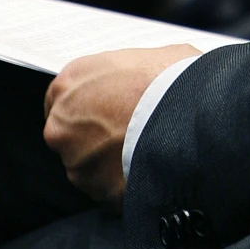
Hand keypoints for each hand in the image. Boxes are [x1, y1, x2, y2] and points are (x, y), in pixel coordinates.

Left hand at [43, 43, 199, 207]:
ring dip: (108, 162)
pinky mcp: (96, 192)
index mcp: (70, 82)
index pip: (62, 99)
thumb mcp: (148, 56)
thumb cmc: (169, 80)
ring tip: (141, 149)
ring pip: (88, 166)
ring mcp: (76, 162)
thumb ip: (128, 71)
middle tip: (126, 131)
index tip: (104, 111)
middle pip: (70, 135)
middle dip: (94, 136)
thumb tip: (142, 78)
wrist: (186, 117)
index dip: (87, 106)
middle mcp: (63, 123)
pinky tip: (146, 167)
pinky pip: (108, 190)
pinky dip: (123, 183)